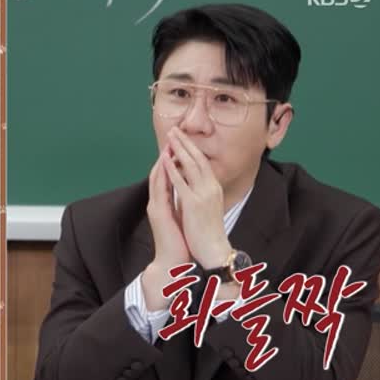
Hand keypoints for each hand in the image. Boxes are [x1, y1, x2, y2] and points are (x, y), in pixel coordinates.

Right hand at [147, 147, 191, 267]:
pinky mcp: (158, 212)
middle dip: (165, 155)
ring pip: (156, 178)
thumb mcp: (181, 218)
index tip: (178, 146)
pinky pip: (159, 189)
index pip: (166, 177)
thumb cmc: (180, 243)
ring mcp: (155, 207)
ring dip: (162, 160)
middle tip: (172, 138)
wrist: (173, 262)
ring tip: (169, 145)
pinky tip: (166, 164)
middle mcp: (157, 202)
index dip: (171, 160)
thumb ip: (181, 205)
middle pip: (159, 173)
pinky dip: (162, 175)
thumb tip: (188, 194)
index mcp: (163, 204)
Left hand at [162, 127, 231, 269]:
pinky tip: (165, 160)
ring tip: (170, 137)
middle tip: (175, 129)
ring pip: (191, 165)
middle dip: (186, 143)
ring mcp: (203, 195)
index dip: (192, 149)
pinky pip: (181, 183)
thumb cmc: (208, 232)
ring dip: (179, 149)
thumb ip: (197, 194)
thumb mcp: (205, 207)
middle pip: (198, 158)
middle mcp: (211, 188)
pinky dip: (173, 170)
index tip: (183, 138)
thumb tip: (188, 184)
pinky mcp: (194, 204)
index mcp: (214, 188)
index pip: (203, 162)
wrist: (214, 250)